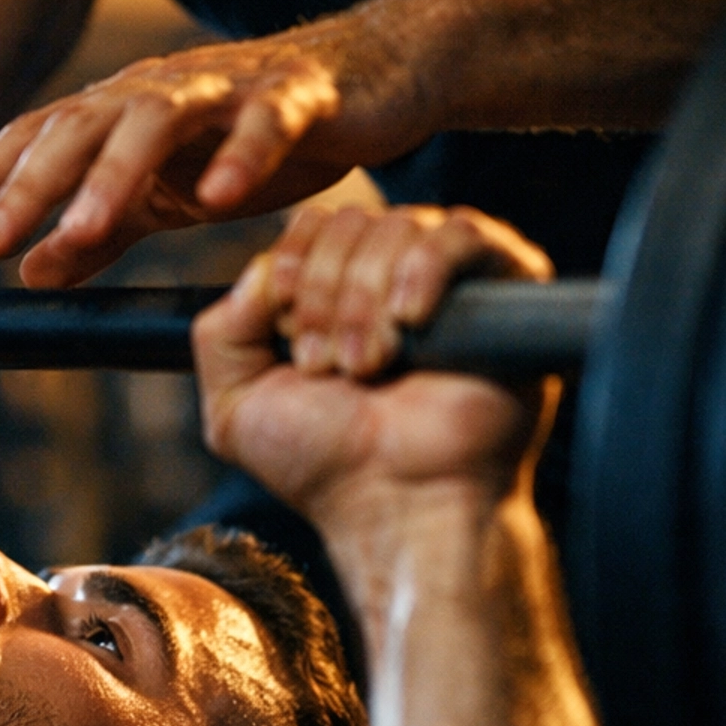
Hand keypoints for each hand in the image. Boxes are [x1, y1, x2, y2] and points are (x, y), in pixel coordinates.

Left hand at [0, 14, 421, 287]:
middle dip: (29, 184)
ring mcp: (229, 86)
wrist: (369, 78)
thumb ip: (103, 231)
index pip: (40, 135)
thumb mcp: (172, 194)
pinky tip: (222, 199)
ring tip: (82, 228)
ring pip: (158, 120)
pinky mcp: (298, 94)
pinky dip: (241, 155)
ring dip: (115, 174)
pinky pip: (264, 122)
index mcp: (124, 109)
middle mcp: (163, 88)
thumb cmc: (258, 135)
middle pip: (81, 126)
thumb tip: (27, 270)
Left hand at [193, 205, 553, 526]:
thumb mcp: (234, 404)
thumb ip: (219, 329)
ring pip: (400, 227)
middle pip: (351, 221)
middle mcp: (392, 274)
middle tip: (331, 367)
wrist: (397, 503)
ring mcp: (450, 279)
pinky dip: (425, 268)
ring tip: (370, 366)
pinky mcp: (506, 289)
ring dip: (367, 299)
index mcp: (335, 288)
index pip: (311, 223)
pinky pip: (463, 234)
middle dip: (327, 293)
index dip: (294, 266)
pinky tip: (411, 319)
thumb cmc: (323, 461)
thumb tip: (262, 269)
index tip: (290, 336)